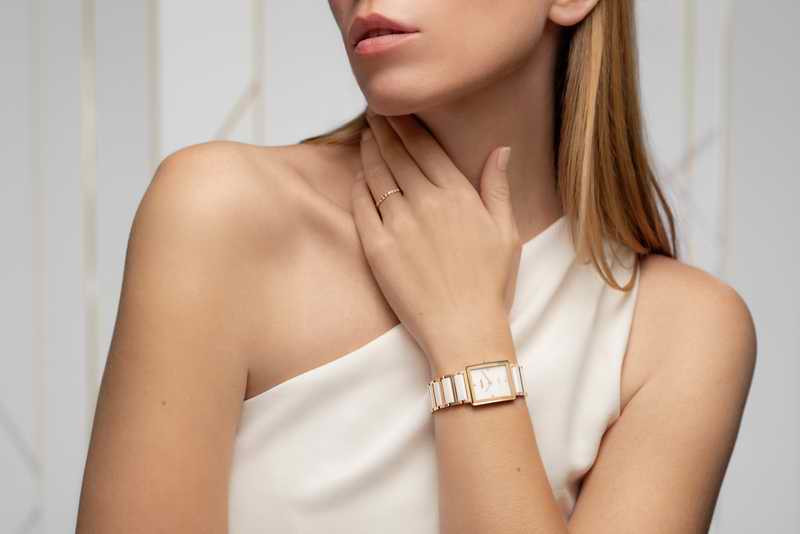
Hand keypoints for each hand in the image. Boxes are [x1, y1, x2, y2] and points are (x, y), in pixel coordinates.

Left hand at [350, 110, 521, 365]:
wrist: (464, 330)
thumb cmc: (490, 286)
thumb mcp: (506, 233)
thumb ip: (498, 188)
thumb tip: (501, 149)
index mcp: (458, 196)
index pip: (425, 147)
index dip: (407, 125)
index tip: (395, 109)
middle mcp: (426, 204)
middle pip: (397, 155)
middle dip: (383, 129)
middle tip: (372, 113)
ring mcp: (399, 225)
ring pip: (377, 176)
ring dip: (369, 152)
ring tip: (364, 137)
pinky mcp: (378, 249)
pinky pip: (362, 208)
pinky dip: (358, 188)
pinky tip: (358, 177)